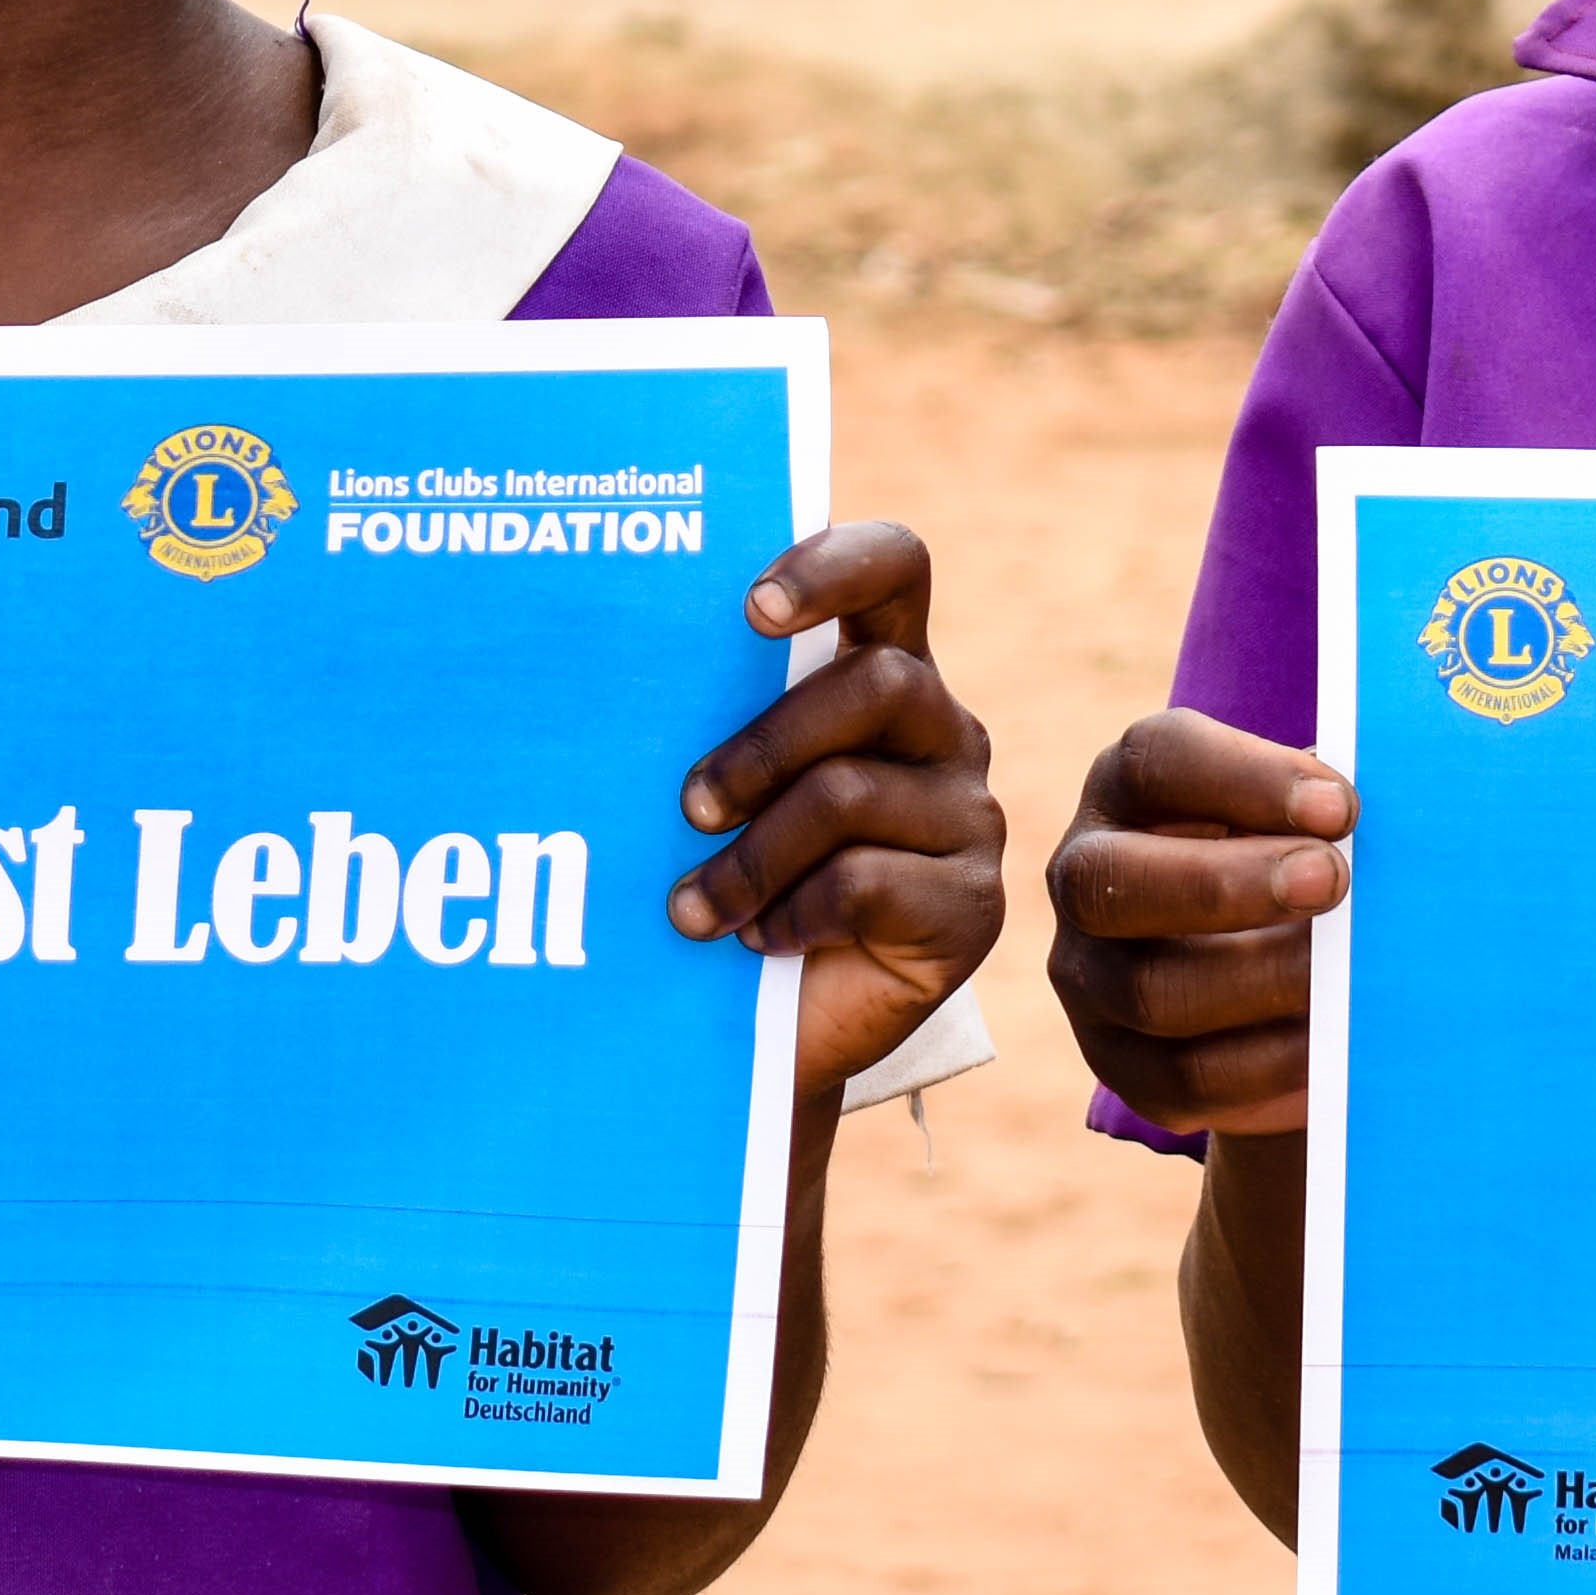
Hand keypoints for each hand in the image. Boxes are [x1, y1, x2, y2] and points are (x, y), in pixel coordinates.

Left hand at [660, 521, 1002, 1099]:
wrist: (773, 1030)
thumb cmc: (731, 884)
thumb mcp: (725, 790)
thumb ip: (715, 719)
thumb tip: (623, 665)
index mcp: (883, 671)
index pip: (893, 568)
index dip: (835, 564)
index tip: (751, 608)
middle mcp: (941, 731)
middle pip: (878, 681)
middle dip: (763, 744)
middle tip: (689, 808)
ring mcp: (968, 818)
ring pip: (852, 792)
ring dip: (751, 855)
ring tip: (692, 910)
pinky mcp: (972, 908)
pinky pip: (868, 883)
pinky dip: (792, 914)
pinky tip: (761, 942)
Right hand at [1045, 708, 1350, 1137]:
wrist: (1263, 975)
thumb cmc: (1292, 861)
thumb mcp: (1297, 818)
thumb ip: (1329, 814)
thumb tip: (1400, 827)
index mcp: (1127, 790)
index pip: (1158, 761)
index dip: (1246, 778)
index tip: (1341, 808)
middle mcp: (1084, 877)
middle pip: (1113, 880)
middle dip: (1227, 883)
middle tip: (1332, 880)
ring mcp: (1090, 977)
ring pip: (1150, 991)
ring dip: (1259, 979)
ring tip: (1341, 972)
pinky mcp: (1121, 1064)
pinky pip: (1185, 1078)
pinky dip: (1268, 1063)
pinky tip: (1328, 1043)